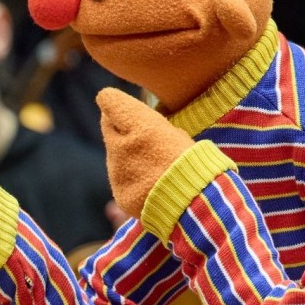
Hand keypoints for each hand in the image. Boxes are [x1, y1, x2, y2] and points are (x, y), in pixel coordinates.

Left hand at [97, 87, 195, 220]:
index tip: (116, 102)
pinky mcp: (119, 192)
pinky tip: (151, 184)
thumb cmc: (195, 163)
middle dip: (118, 125)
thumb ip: (154, 126)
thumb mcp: (178, 135)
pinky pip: (120, 178)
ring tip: (154, 165)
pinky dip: (131, 178)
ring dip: (126, 154)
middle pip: (107, 125)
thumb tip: (142, 122)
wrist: (196, 203)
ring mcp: (117, 171)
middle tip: (136, 132)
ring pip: (114, 154)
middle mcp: (122, 146)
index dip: (113, 101)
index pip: (110, 101)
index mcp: (141, 126)